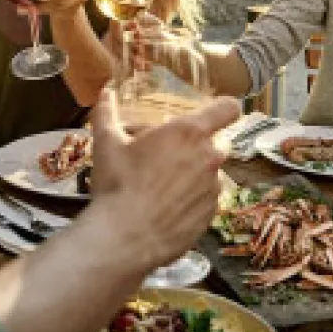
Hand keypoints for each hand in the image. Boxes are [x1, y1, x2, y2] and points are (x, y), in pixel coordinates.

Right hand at [89, 88, 239, 269]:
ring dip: (194, 176)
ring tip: (162, 188)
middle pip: (217, 143)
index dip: (224, 108)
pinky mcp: (210, 215)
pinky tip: (167, 209)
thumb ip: (107, 113)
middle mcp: (209, 157)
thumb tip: (105, 93)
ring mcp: (213, 189)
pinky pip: (206, 201)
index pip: (227, 108)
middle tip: (170, 157)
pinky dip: (192, 201)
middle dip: (199, 147)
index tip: (216, 113)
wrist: (125, 238)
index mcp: (189, 133)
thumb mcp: (106, 144)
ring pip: (211, 174)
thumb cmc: (118, 185)